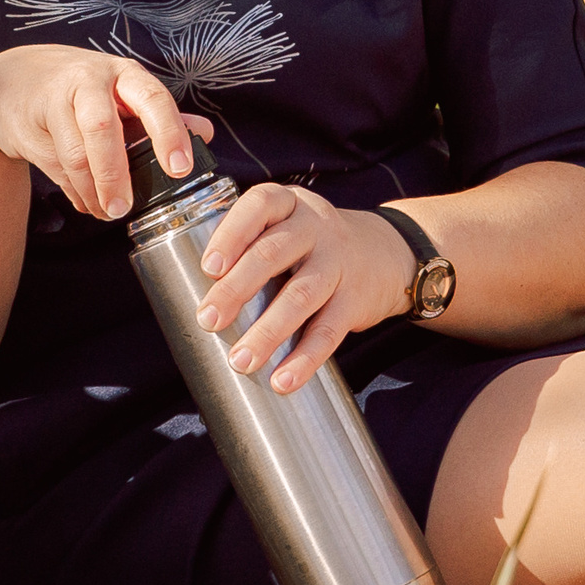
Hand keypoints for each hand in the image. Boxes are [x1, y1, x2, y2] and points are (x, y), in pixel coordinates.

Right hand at [0, 44, 211, 220]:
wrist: (14, 82)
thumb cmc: (82, 90)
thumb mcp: (122, 93)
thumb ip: (161, 116)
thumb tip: (206, 133)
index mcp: (123, 74)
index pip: (152, 99)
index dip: (168, 134)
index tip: (179, 169)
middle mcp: (88, 81)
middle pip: (101, 126)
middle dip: (114, 174)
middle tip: (123, 208)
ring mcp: (55, 101)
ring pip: (75, 155)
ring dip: (92, 191)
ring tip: (106, 211)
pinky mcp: (30, 126)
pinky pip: (56, 168)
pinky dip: (74, 192)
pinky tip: (86, 201)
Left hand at [190, 185, 418, 392]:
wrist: (388, 254)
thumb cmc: (313, 244)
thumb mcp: (286, 225)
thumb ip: (250, 245)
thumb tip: (197, 295)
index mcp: (289, 204)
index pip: (259, 206)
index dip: (232, 234)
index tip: (209, 267)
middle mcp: (315, 227)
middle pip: (273, 253)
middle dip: (236, 289)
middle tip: (208, 320)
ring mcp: (338, 262)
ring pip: (300, 295)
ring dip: (268, 331)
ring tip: (241, 361)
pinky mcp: (356, 299)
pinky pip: (329, 330)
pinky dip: (304, 358)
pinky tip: (283, 380)